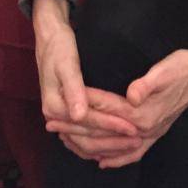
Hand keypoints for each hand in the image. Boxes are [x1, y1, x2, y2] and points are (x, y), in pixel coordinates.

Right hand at [34, 15, 142, 161]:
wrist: (50, 40)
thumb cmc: (60, 48)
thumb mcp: (67, 64)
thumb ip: (73, 89)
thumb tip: (79, 115)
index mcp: (55, 106)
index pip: (88, 121)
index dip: (111, 125)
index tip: (133, 129)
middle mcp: (54, 116)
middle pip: (87, 136)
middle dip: (113, 140)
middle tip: (138, 141)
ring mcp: (58, 118)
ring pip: (84, 142)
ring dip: (107, 146)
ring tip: (131, 145)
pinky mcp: (64, 115)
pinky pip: (81, 138)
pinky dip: (96, 145)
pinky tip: (112, 148)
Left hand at [46, 43, 187, 168]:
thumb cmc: (182, 67)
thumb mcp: (165, 69)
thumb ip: (147, 84)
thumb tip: (131, 95)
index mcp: (142, 114)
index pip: (102, 113)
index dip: (78, 109)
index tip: (56, 107)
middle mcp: (144, 130)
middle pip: (101, 135)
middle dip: (73, 129)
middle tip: (50, 124)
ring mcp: (150, 135)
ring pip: (112, 149)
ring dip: (87, 145)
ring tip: (65, 140)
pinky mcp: (154, 134)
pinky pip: (131, 154)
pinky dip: (115, 160)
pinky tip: (101, 162)